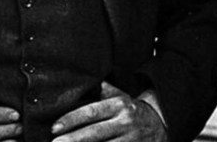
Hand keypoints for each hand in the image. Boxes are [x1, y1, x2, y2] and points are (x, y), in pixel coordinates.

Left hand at [51, 82, 165, 141]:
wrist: (162, 124)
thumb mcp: (119, 95)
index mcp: (118, 106)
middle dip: (73, 139)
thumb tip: (76, 80)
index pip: (90, 112)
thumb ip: (99, 90)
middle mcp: (125, 122)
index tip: (54, 128)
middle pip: (94, 133)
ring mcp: (132, 140)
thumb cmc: (131, 109)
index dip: (71, 120)